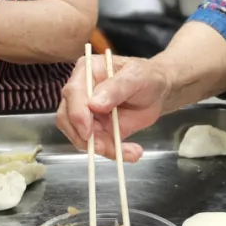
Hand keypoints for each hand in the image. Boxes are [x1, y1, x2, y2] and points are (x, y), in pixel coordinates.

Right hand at [56, 55, 171, 160]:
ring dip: (103, 148)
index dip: (77, 113)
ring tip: (130, 151)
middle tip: (105, 148)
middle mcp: (81, 93)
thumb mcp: (136, 77)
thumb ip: (116, 88)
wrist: (158, 92)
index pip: (72, 93)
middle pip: (67, 118)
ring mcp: (87, 114)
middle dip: (84, 137)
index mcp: (87, 72)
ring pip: (80, 137)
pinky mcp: (97, 130)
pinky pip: (97, 146)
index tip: (87, 131)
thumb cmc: (146, 77)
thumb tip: (94, 104)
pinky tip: (132, 153)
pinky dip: (113, 153)